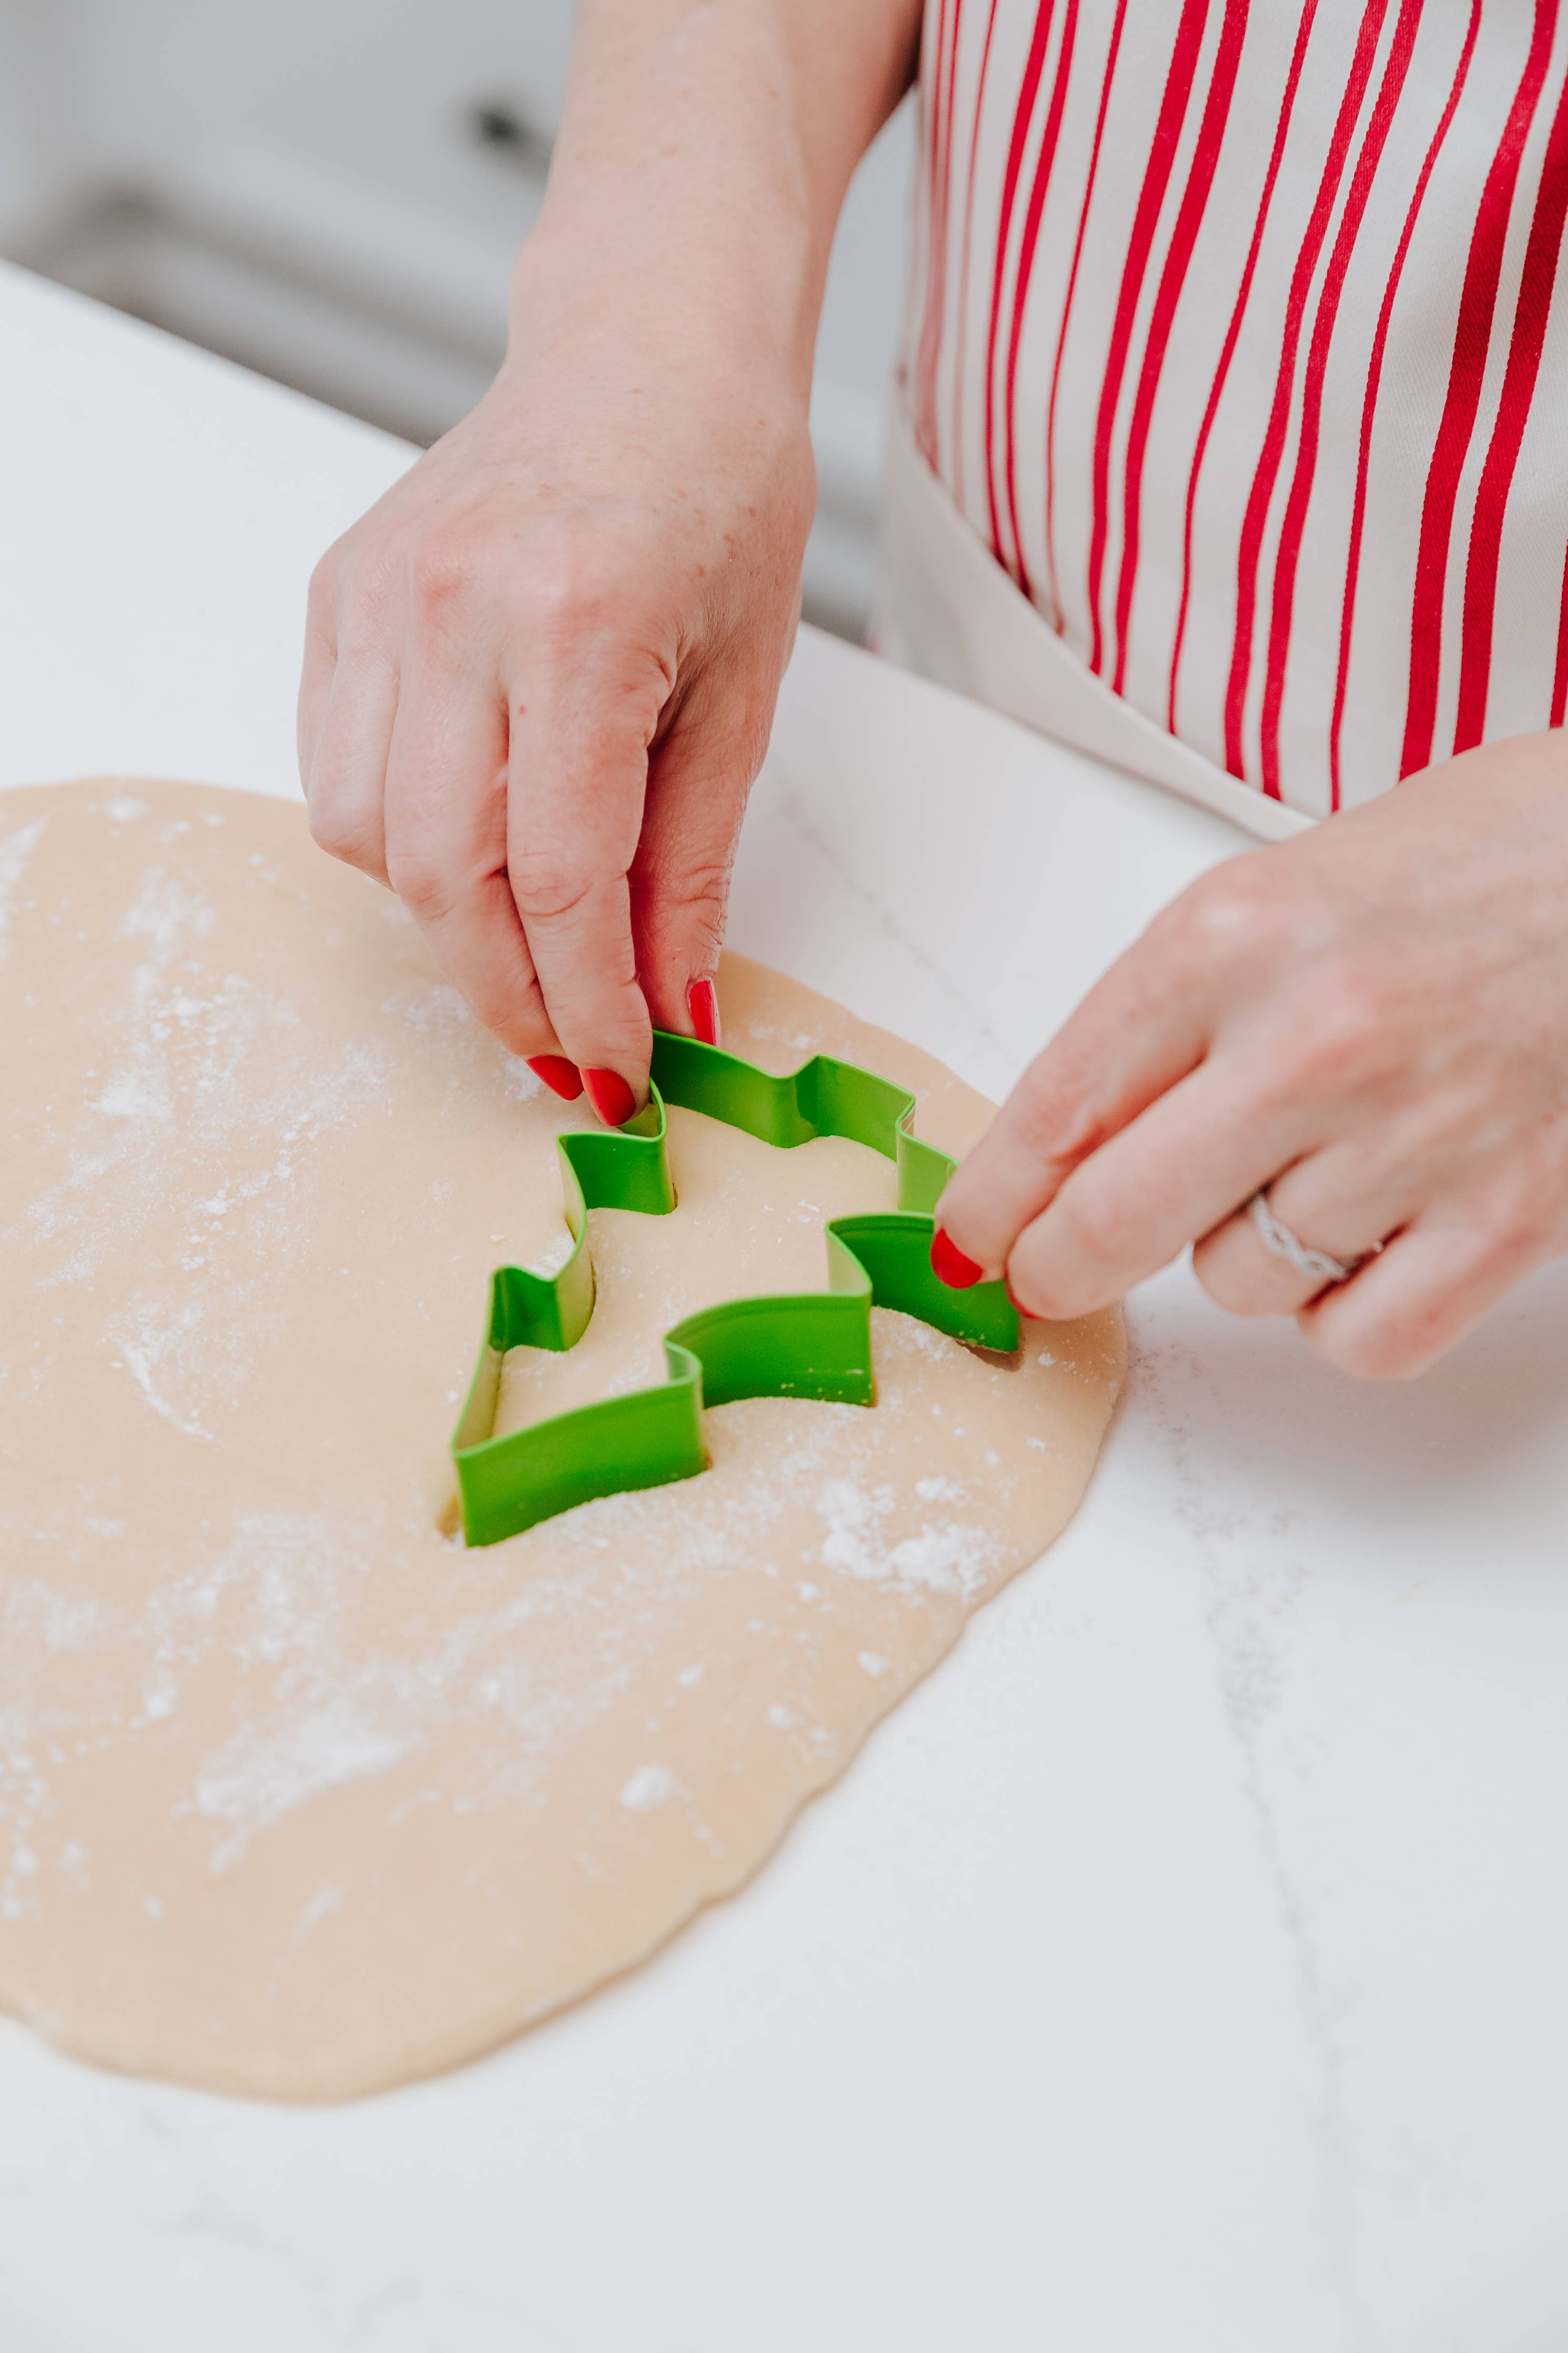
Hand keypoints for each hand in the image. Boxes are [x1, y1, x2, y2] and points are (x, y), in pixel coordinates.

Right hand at [297, 265, 813, 1119]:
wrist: (646, 351)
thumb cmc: (721, 500)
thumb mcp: (742, 694)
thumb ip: (691, 863)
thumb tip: (670, 1007)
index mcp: (577, 620)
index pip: (562, 876)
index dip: (592, 1002)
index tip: (623, 1073)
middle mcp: (452, 606)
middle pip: (443, 876)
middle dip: (508, 995)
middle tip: (568, 1052)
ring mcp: (375, 596)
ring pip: (367, 836)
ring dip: (447, 920)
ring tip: (528, 931)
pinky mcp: (335, 595)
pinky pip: (337, 770)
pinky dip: (399, 839)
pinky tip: (473, 839)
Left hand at [931, 733, 1567, 1376]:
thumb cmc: (1477, 858)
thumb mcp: (1282, 888)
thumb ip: (1170, 1015)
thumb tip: (1068, 1145)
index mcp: (1232, 937)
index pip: (1056, 1106)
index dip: (992, 1198)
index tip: (970, 1239)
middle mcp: (1314, 1038)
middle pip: (1114, 1223)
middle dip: (1060, 1268)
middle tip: (1054, 1274)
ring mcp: (1416, 1133)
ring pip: (1237, 1283)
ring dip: (1239, 1253)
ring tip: (1307, 1169)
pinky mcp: (1511, 1216)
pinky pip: (1357, 1338)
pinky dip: (1339, 1314)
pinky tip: (1364, 1243)